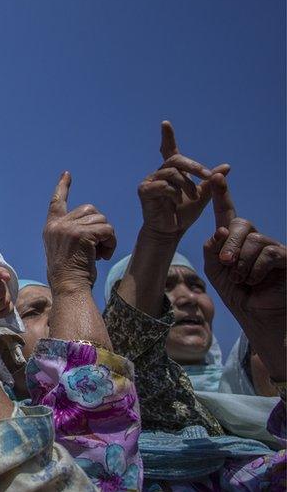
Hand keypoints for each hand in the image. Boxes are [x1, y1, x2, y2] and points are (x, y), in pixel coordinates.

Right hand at [44, 172, 116, 290]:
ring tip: (100, 254)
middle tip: (97, 247)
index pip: (56, 202)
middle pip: (90, 210)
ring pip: (101, 219)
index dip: (62, 187)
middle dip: (99, 226)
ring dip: (107, 237)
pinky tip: (103, 256)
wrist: (69, 287)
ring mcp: (68, 228)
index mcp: (51, 227)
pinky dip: (111, 243)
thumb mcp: (65, 248)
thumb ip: (72, 231)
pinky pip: (107, 230)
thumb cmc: (71, 274)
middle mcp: (57, 224)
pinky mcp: (82, 234)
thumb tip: (92, 220)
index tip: (66, 174)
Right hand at [138, 121, 226, 238]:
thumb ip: (212, 182)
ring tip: (192, 196)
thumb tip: (226, 166)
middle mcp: (159, 173)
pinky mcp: (144, 191)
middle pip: (176, 160)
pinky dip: (174, 193)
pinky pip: (162, 185)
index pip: (168, 150)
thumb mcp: (203, 196)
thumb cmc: (184, 214)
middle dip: (194, 166)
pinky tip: (176, 201)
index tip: (165, 123)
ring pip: (171, 173)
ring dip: (186, 184)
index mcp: (171, 172)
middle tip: (207, 176)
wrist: (170, 231)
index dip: (167, 137)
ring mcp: (150, 181)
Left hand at [203, 174, 284, 319]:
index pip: (227, 213)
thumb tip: (221, 230)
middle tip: (227, 264)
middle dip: (229, 245)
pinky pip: (267, 254)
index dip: (221, 194)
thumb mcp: (216, 270)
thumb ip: (212, 249)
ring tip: (243, 279)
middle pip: (239, 225)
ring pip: (253, 241)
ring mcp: (272, 245)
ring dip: (242, 264)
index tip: (215, 176)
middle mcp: (255, 237)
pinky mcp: (286, 256)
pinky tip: (255, 281)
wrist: (257, 315)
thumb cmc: (237, 292)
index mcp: (235, 239)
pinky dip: (255, 270)